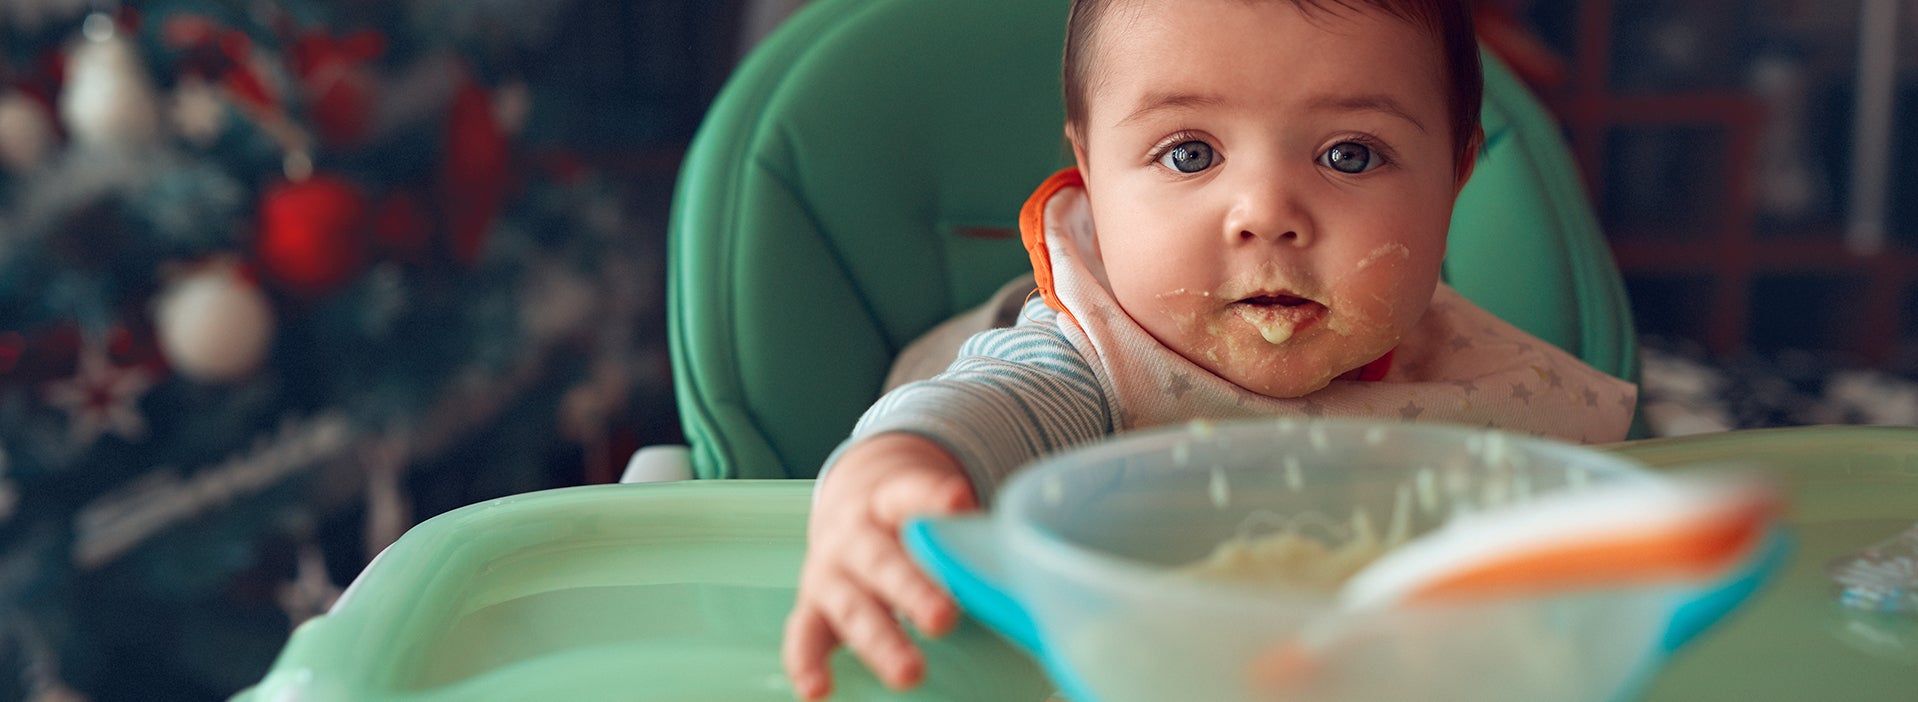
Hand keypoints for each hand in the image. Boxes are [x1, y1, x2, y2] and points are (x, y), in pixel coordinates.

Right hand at [783, 433, 977, 699]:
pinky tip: (817, 691)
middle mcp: (854, 536)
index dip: (933, 496)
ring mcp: (829, 573)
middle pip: (883, 560)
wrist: (844, 518)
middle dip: (913, 590)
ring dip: (881, 640)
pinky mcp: (811, 609)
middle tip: (945, 618)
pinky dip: (808, 664)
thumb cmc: (905, 528)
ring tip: (910, 673)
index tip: (959, 501)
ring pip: (853, 606)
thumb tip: (1038, 583)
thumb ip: (966, 540)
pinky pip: (805, 637)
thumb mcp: (925, 516)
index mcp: (887, 503)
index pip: (909, 493)